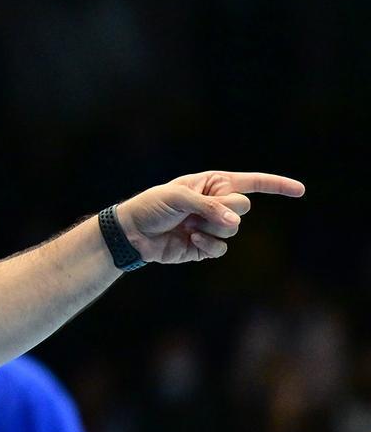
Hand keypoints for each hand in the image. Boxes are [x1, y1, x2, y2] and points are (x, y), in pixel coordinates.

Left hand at [116, 171, 304, 263]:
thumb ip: (209, 207)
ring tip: (188, 226)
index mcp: (213, 184)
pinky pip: (221, 248)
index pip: (252, 183)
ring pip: (233, 230)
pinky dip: (208, 245)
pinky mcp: (204, 247)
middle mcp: (217, 204)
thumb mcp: (178, 198)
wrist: (131, 233)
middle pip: (243, 208)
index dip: (277, 185)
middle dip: (223, 211)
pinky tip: (191, 241)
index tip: (300, 190)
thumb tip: (235, 224)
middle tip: (197, 212)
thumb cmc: (151, 206)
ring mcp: (212, 226)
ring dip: (212, 229)